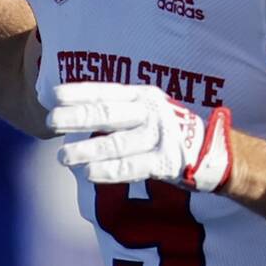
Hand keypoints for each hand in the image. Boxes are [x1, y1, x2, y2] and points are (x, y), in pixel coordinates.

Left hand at [46, 83, 234, 191]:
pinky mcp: (168, 162)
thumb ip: (118, 110)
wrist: (214, 150)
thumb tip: (73, 113)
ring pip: (118, 143)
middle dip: (77, 117)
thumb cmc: (168, 130)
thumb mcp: (147, 109)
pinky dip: (110, 171)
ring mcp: (161, 137)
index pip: (107, 92)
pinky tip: (90, 174)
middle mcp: (152, 112)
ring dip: (88, 150)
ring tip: (63, 157)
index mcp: (144, 95)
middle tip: (51, 121)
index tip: (54, 96)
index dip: (80, 93)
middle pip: (109, 114)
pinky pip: (134, 167)